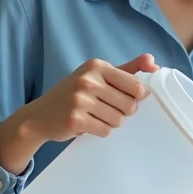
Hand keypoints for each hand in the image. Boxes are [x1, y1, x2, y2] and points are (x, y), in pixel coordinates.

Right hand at [0, 53, 159, 173]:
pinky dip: (99, 131)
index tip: (124, 98)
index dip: (136, 97)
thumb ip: (127, 69)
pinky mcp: (75, 118)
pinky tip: (86, 124)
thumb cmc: (74, 94)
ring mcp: (80, 99)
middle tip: (105, 109)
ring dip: (110, 122)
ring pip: (119, 120)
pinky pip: (105, 131)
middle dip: (123, 112)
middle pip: (130, 106)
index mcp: (97, 66)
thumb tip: (154, 62)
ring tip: (94, 116)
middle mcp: (88, 79)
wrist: (39, 116)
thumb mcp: (98, 75)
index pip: (137, 86)